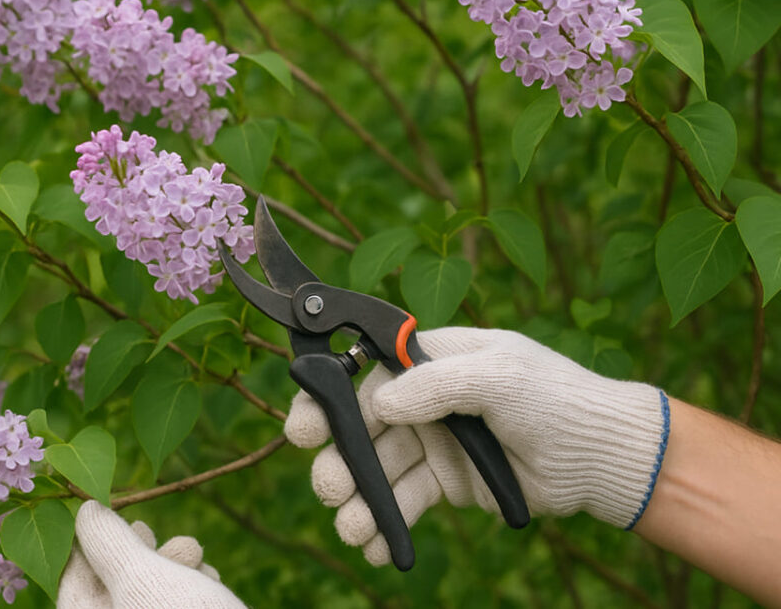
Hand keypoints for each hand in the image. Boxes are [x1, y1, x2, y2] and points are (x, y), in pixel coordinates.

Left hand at [57, 501, 245, 607]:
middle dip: (137, 551)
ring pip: (148, 593)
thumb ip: (109, 543)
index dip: (90, 539)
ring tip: (193, 554)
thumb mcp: (141, 578)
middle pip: (111, 584)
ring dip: (170, 564)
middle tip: (148, 532)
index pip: (72, 576)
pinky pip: (174, 606)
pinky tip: (208, 580)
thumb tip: (87, 511)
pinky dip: (189, 586)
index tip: (109, 511)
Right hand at [285, 327, 668, 565]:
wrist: (601, 458)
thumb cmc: (556, 399)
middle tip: (329, 488)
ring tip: (352, 528)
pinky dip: (385, 525)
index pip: (363, 374)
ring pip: (377, 470)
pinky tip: (374, 545)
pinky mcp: (444, 483)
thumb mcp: (499, 376)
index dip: (327, 400)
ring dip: (359, 499)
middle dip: (338, 459)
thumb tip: (378, 403)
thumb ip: (435, 385)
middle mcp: (423, 399)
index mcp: (430, 358)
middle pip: (360, 427)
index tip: (303, 429)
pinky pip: (404, 501)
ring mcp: (432, 442)